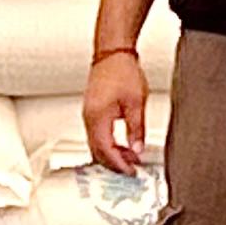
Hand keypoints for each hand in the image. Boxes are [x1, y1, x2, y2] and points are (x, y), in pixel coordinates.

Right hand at [83, 50, 151, 174]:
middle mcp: (89, 118)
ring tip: (131, 156)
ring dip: (112, 153)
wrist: (112, 53)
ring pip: (96, 144)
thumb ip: (136, 129)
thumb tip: (137, 148)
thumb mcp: (135, 103)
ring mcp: (88, 114)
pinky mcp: (92, 110)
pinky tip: (122, 142)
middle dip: (114, 163)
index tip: (131, 171)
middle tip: (132, 168)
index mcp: (98, 118)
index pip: (106, 151)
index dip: (119, 164)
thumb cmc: (121, 71)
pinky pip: (96, 134)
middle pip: (98, 151)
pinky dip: (108, 143)